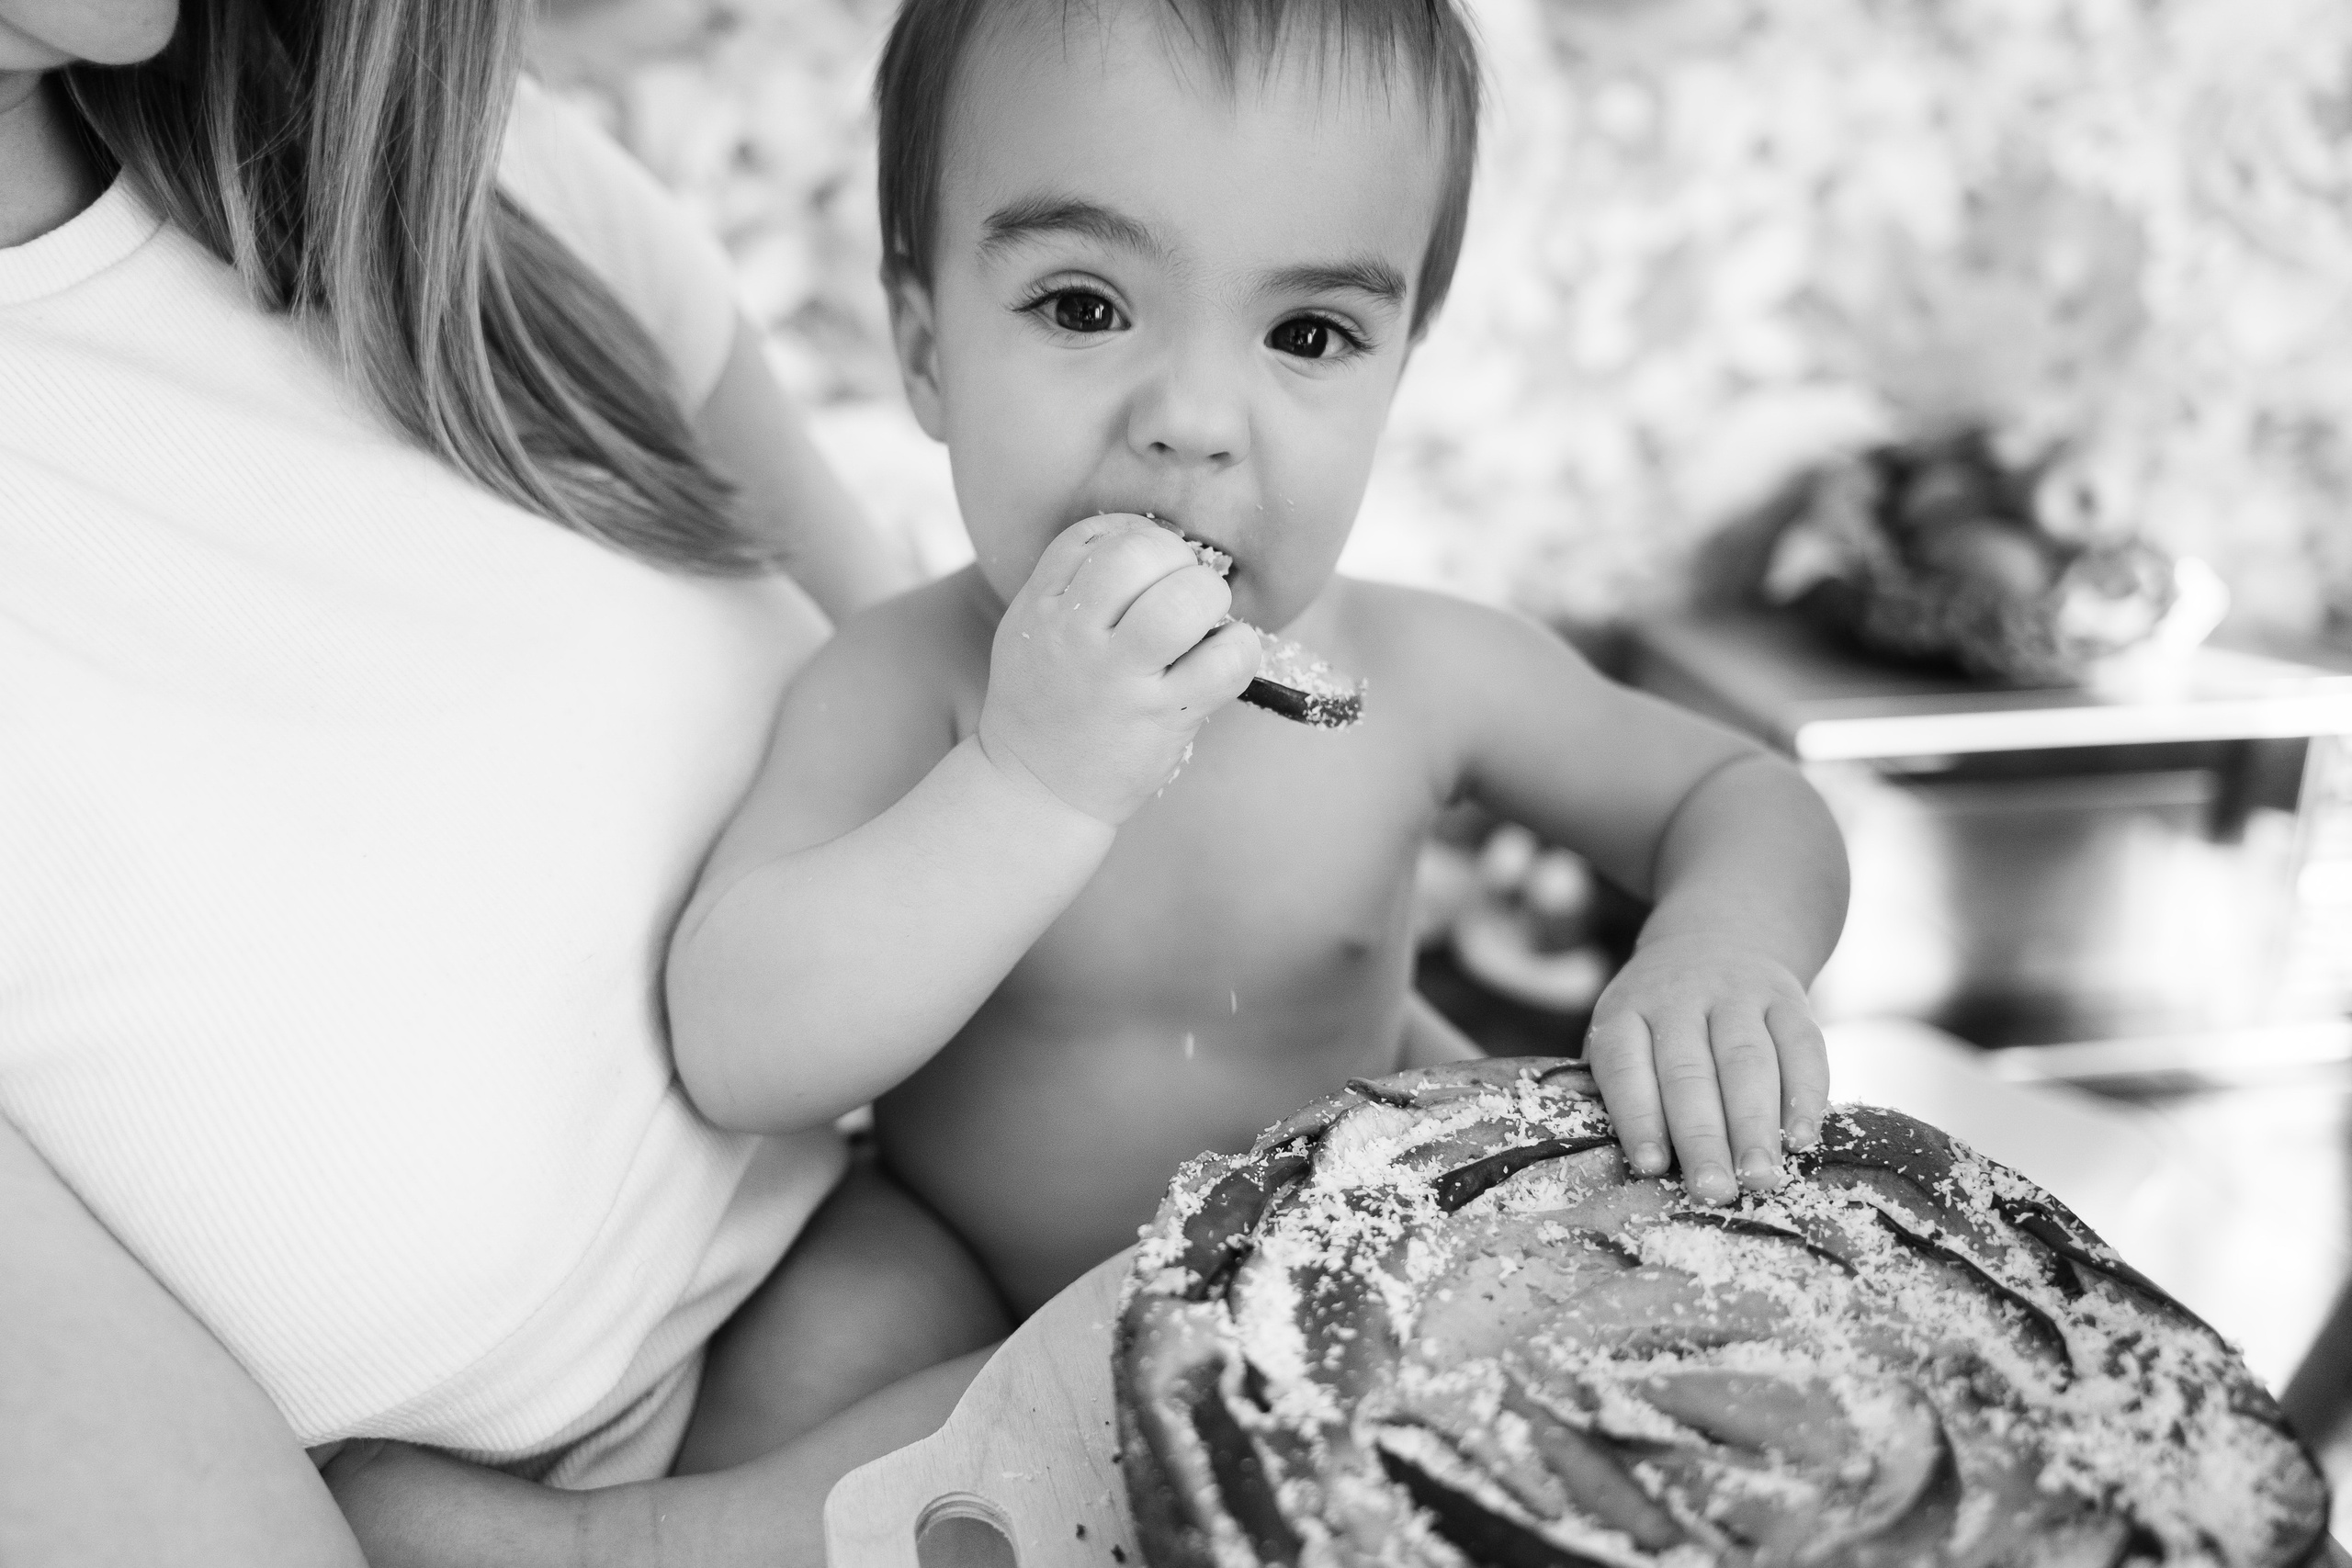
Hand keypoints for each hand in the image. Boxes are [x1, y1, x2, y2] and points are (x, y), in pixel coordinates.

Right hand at [978, 515, 1260, 824]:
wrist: (1032, 791)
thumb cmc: (1044, 706)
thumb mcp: (1029, 632)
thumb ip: (1069, 583)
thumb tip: (1150, 542)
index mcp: (1040, 607)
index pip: (1094, 536)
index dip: (1136, 536)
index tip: (1149, 566)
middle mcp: (1074, 636)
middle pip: (1138, 553)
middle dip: (1177, 559)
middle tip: (1183, 589)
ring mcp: (1118, 679)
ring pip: (1183, 602)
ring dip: (1210, 596)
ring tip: (1206, 619)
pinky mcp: (1161, 717)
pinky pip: (1224, 662)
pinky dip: (1240, 648)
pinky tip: (1225, 656)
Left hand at [1582, 934, 1828, 1205]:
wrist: (1716, 939)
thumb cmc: (1659, 1021)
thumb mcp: (1623, 1034)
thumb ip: (1621, 1089)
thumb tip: (1626, 1161)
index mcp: (1626, 1011)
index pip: (1626, 1065)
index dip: (1638, 1117)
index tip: (1650, 1167)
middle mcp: (1679, 998)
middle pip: (1689, 1072)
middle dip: (1702, 1137)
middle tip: (1714, 1190)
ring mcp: (1737, 995)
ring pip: (1747, 1061)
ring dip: (1755, 1125)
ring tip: (1760, 1177)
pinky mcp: (1788, 1000)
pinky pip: (1802, 1046)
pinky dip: (1805, 1094)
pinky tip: (1802, 1138)